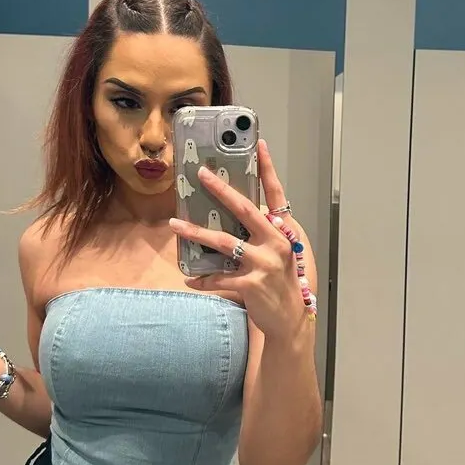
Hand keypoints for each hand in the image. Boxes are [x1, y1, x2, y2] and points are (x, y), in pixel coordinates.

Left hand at [169, 140, 310, 341]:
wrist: (289, 320)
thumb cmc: (280, 282)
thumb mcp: (277, 253)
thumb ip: (261, 233)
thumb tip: (233, 214)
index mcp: (282, 231)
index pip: (276, 194)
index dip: (268, 168)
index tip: (258, 144)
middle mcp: (275, 242)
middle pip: (245, 210)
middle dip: (221, 190)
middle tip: (202, 174)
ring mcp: (263, 263)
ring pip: (223, 242)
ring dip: (196, 232)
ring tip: (175, 224)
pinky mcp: (251, 285)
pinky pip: (218, 278)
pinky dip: (201, 279)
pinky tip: (189, 279)